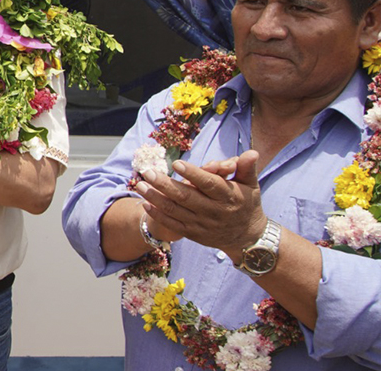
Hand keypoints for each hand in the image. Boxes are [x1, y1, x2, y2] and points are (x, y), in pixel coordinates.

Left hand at [136, 149, 265, 256]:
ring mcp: (201, 224)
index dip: (193, 174)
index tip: (176, 163)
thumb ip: (246, 168)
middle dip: (164, 184)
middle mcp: (214, 212)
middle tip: (147, 172)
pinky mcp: (193, 233)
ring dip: (155, 197)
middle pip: (186, 197)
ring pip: (175, 210)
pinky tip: (145, 202)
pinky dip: (157, 214)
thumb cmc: (247, 204)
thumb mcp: (251, 185)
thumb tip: (251, 152)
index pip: (209, 184)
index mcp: (228, 197)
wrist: (247, 238)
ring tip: (139, 185)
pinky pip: (172, 224)